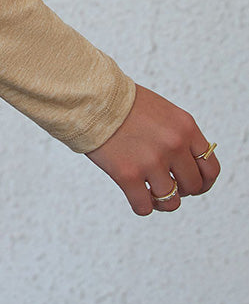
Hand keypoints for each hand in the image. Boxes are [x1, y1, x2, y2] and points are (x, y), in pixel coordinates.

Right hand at [84, 82, 219, 214]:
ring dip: (161, 200)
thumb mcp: (164, 112)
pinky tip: (134, 194)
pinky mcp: (127, 174)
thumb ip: (180, 136)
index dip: (203, 182)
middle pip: (193, 187)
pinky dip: (141, 205)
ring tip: (149, 190)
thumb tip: (188, 169)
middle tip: (164, 182)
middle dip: (180, 189)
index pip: (210, 168)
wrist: (92, 96)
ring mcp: (151, 161)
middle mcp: (173, 145)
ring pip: (171, 202)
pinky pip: (144, 207)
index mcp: (185, 128)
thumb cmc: (125, 104)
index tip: (191, 184)